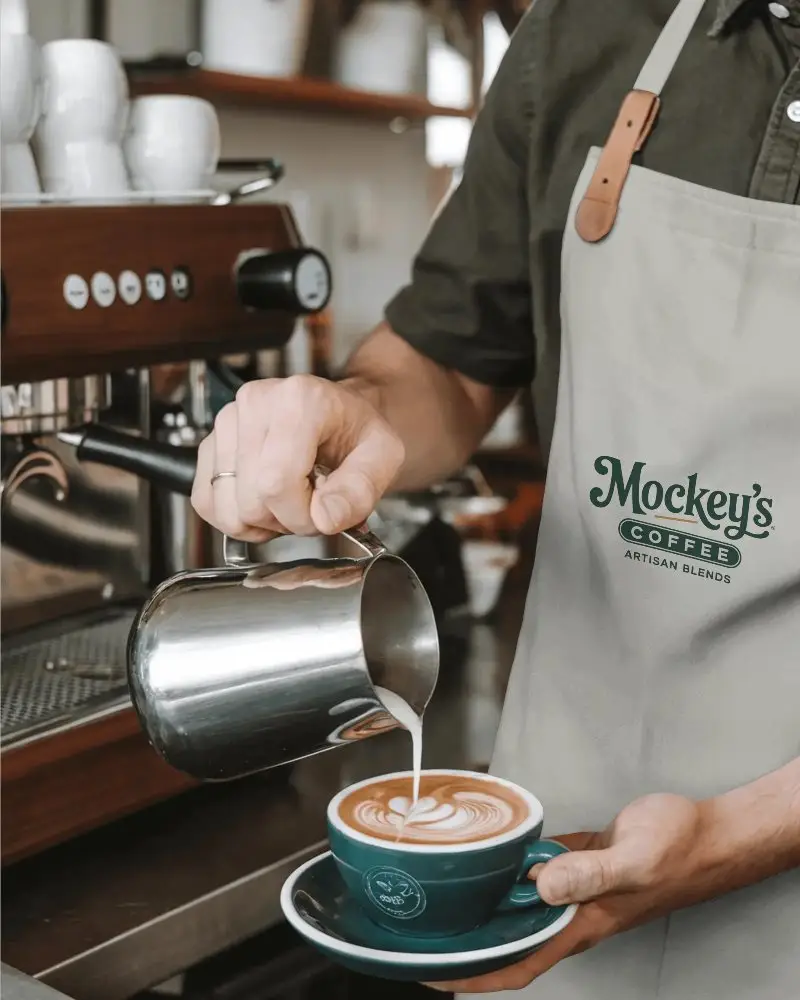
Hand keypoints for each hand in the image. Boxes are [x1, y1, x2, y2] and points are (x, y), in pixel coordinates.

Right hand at [191, 375, 403, 540]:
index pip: (277, 483)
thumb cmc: (358, 432)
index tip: (323, 513)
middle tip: (311, 503)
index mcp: (299, 401)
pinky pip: (207, 502)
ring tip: (290, 498)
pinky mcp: (210, 443)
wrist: (342, 415)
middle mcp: (255, 403)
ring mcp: (227, 422)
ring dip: (261, 520)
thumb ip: (359, 491)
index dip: (301, 516)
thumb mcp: (383, 458)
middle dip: (285, 520)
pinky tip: (265, 502)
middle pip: (251, 501)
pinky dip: (236, 516)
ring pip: (227, 508)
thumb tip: (325, 518)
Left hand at [428, 792, 722, 992]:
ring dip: (488, 903)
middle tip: (422, 930)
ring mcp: (577, 888)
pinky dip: (515, 867)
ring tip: (444, 892)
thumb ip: (589, 874)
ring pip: (523, 904)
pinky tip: (494, 852)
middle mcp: (573, 912)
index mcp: (581, 924)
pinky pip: (540, 870)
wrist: (708, 832)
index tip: (436, 974)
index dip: (476, 977)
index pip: (519, 964)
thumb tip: (541, 884)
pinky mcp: (582, 862)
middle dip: (469, 942)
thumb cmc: (678, 850)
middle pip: (511, 939)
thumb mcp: (633, 861)